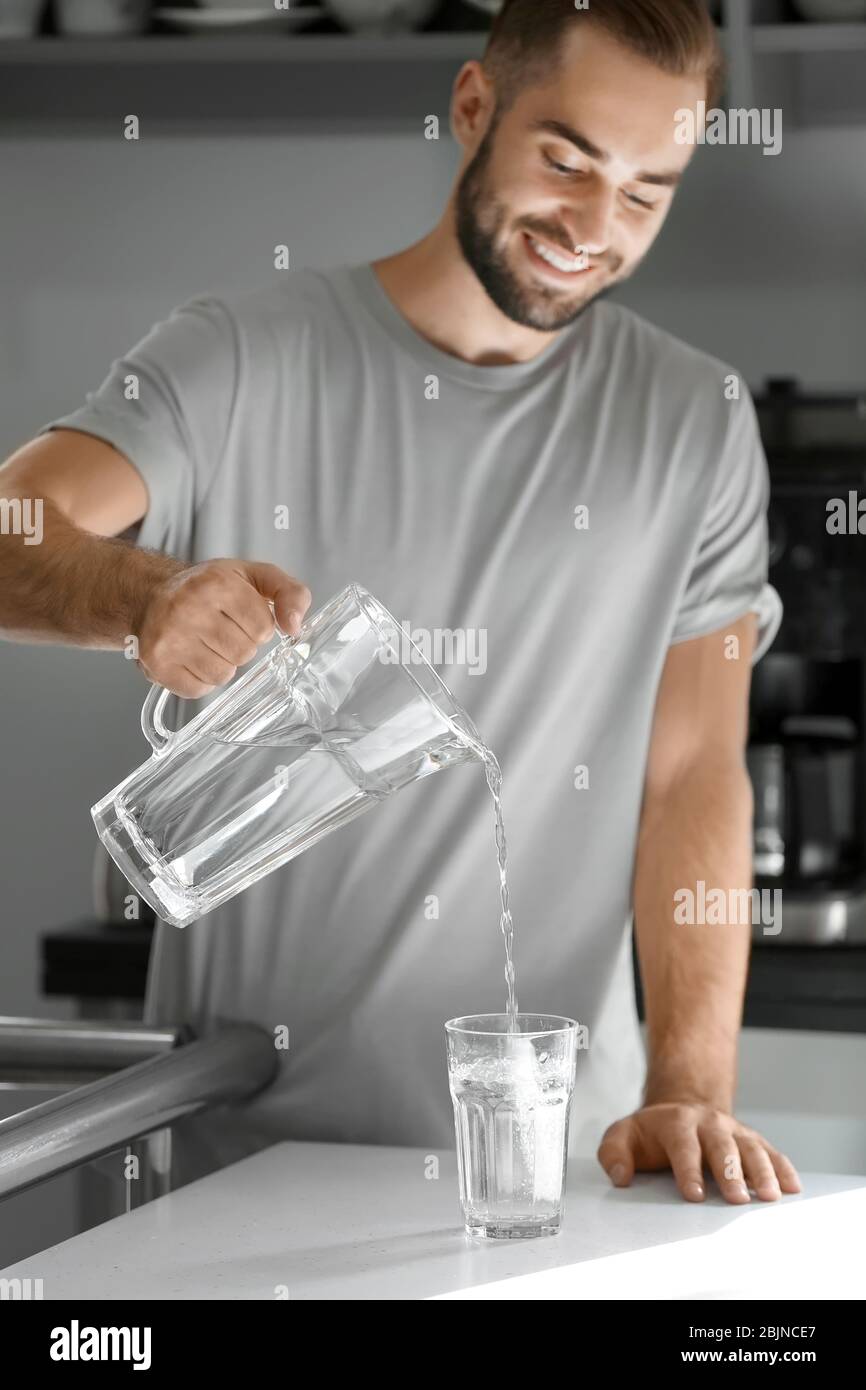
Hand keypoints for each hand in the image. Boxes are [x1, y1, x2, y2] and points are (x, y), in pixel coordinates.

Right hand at [136, 558, 310, 697]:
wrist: (151, 594)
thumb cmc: (207, 587)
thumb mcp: (254, 576)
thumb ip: (290, 593)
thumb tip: (294, 627)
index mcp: (218, 583)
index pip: (263, 628)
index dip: (257, 626)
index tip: (240, 615)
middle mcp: (189, 609)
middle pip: (243, 653)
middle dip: (239, 645)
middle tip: (220, 629)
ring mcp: (170, 639)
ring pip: (222, 675)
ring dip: (221, 664)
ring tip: (205, 642)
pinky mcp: (157, 664)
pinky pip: (198, 690)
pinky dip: (200, 680)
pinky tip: (190, 657)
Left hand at [598, 1101, 801, 1203]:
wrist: (681, 1109)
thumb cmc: (651, 1133)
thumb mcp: (623, 1135)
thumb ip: (614, 1153)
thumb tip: (620, 1176)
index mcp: (676, 1123)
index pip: (683, 1146)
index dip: (688, 1170)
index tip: (693, 1194)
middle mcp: (709, 1124)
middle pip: (722, 1147)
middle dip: (729, 1173)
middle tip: (737, 1199)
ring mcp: (733, 1131)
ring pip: (751, 1149)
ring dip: (762, 1172)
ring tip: (771, 1196)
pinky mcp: (751, 1140)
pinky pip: (770, 1152)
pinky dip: (783, 1168)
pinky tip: (793, 1186)